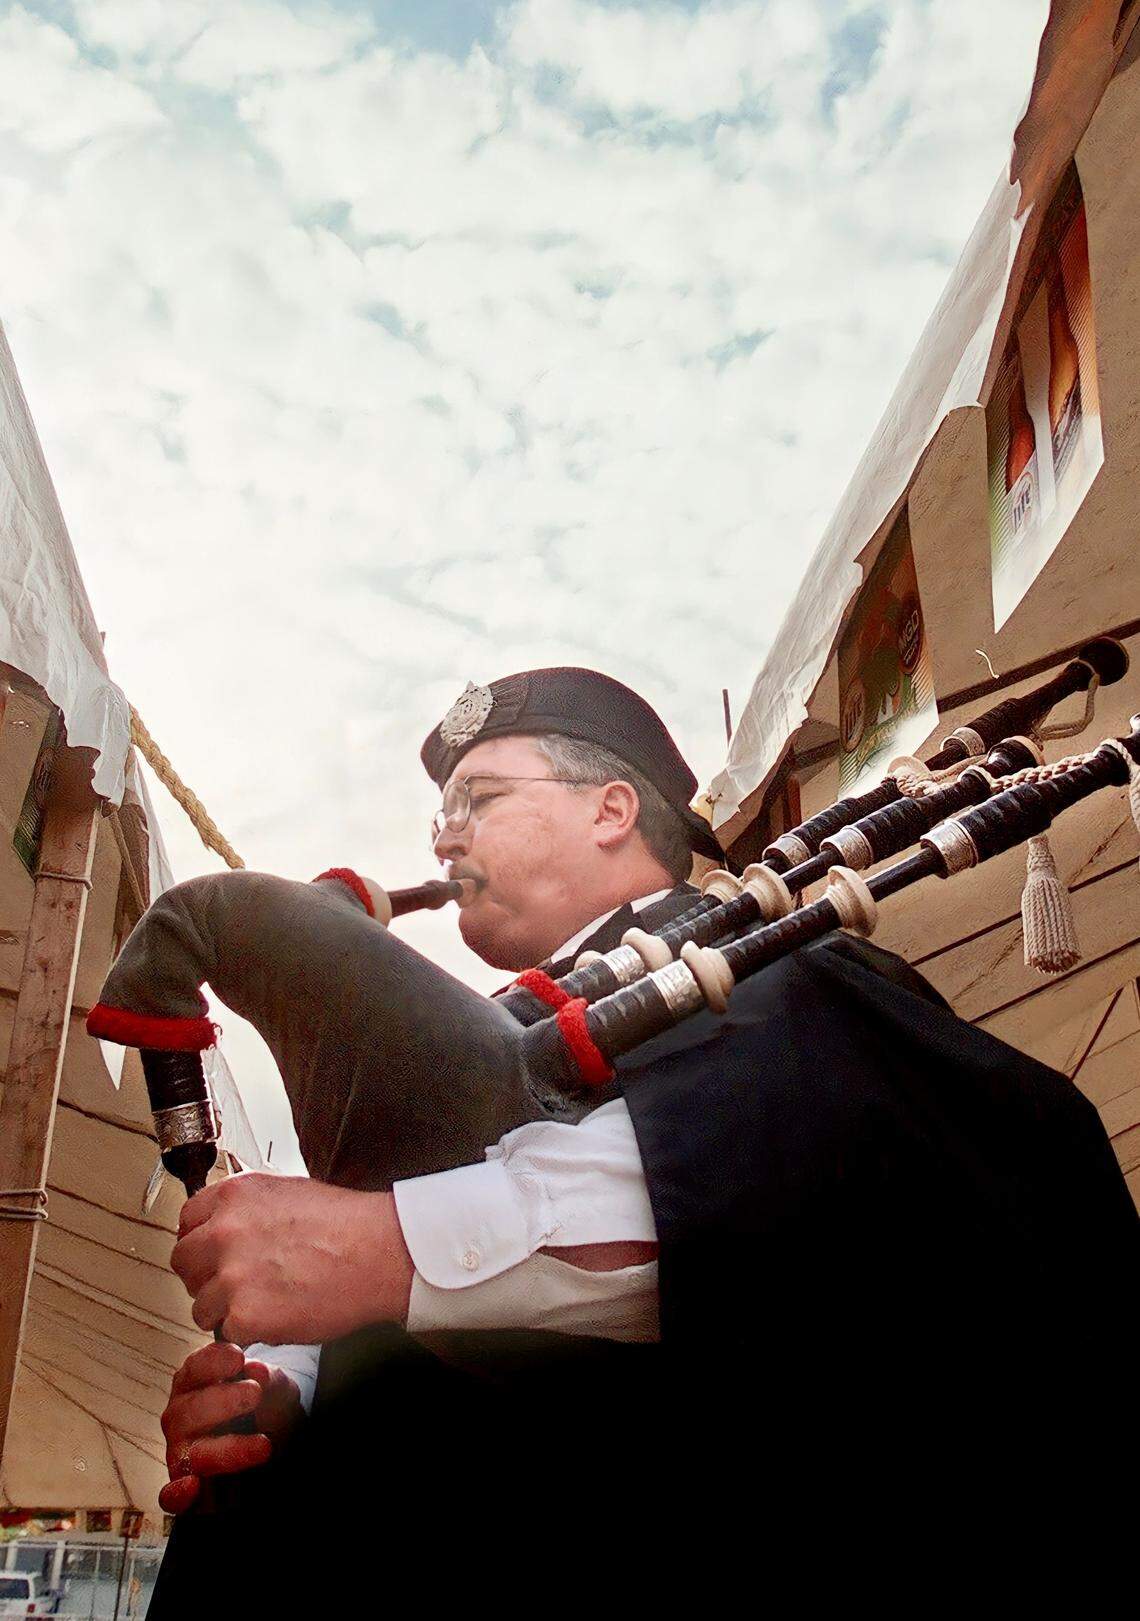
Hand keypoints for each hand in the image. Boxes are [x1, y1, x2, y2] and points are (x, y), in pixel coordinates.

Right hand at [159, 1341, 302, 1513]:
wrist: (271, 1439)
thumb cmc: (264, 1406)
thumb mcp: (274, 1387)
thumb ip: (267, 1379)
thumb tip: (257, 1372)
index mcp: (194, 1383)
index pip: (195, 1368)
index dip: (213, 1362)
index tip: (238, 1358)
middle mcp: (181, 1416)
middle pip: (190, 1410)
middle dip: (222, 1401)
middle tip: (254, 1393)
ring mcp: (180, 1451)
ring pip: (191, 1453)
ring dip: (227, 1449)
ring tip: (263, 1445)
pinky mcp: (184, 1485)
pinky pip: (172, 1495)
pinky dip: (178, 1495)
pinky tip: (192, 1488)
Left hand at [170, 1171, 412, 1345]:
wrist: (378, 1252)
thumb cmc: (346, 1223)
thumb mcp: (288, 1191)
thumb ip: (248, 1208)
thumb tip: (225, 1225)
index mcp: (235, 1195)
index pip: (186, 1221)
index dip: (200, 1242)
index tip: (211, 1254)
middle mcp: (224, 1231)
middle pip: (183, 1263)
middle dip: (204, 1277)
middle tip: (232, 1285)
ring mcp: (231, 1274)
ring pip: (202, 1305)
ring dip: (227, 1310)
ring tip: (266, 1302)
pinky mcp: (245, 1314)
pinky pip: (228, 1332)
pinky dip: (251, 1331)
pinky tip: (279, 1315)